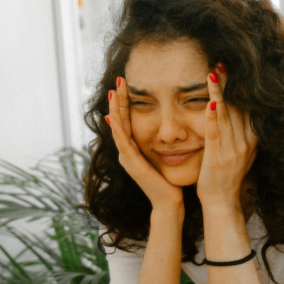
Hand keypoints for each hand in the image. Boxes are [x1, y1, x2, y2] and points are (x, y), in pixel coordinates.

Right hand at [105, 76, 183, 209]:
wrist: (169, 202)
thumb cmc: (170, 180)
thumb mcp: (164, 155)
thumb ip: (161, 141)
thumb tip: (170, 125)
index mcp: (134, 148)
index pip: (128, 119)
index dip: (126, 102)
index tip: (127, 83)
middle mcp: (127, 152)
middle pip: (119, 121)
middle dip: (119, 100)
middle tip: (118, 80)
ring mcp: (127, 159)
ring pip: (118, 129)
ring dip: (115, 111)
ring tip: (114, 93)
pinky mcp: (132, 165)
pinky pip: (123, 144)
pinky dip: (118, 130)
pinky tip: (114, 119)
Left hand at [196, 65, 256, 209]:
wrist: (222, 203)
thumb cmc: (225, 178)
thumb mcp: (240, 154)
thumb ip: (241, 135)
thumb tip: (240, 115)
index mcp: (252, 139)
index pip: (246, 106)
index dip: (239, 86)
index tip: (232, 67)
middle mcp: (246, 142)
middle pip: (238, 105)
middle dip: (230, 82)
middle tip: (222, 60)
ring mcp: (233, 150)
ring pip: (226, 114)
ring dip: (219, 91)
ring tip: (213, 71)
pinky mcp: (218, 157)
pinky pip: (216, 133)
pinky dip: (213, 116)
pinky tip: (210, 101)